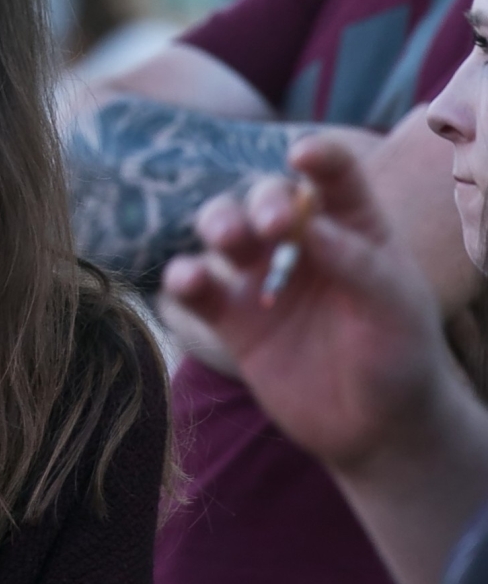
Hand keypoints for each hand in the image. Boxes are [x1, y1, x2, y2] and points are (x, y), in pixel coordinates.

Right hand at [161, 136, 449, 475]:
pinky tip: (187, 281)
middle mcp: (303, 243)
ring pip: (224, 229)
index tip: (303, 155)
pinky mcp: (233, 320)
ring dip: (219, 224)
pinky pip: (198, 289)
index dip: (319, 156)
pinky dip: (184, 278)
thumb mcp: (395, 307)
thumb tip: (310, 227)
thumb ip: (355, 263)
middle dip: (264, 202)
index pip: (335, 175)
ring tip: (228, 241)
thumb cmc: (399, 356)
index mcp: (354, 225)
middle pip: (268, 197)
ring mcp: (262, 278)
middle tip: (272, 226)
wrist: (373, 428)